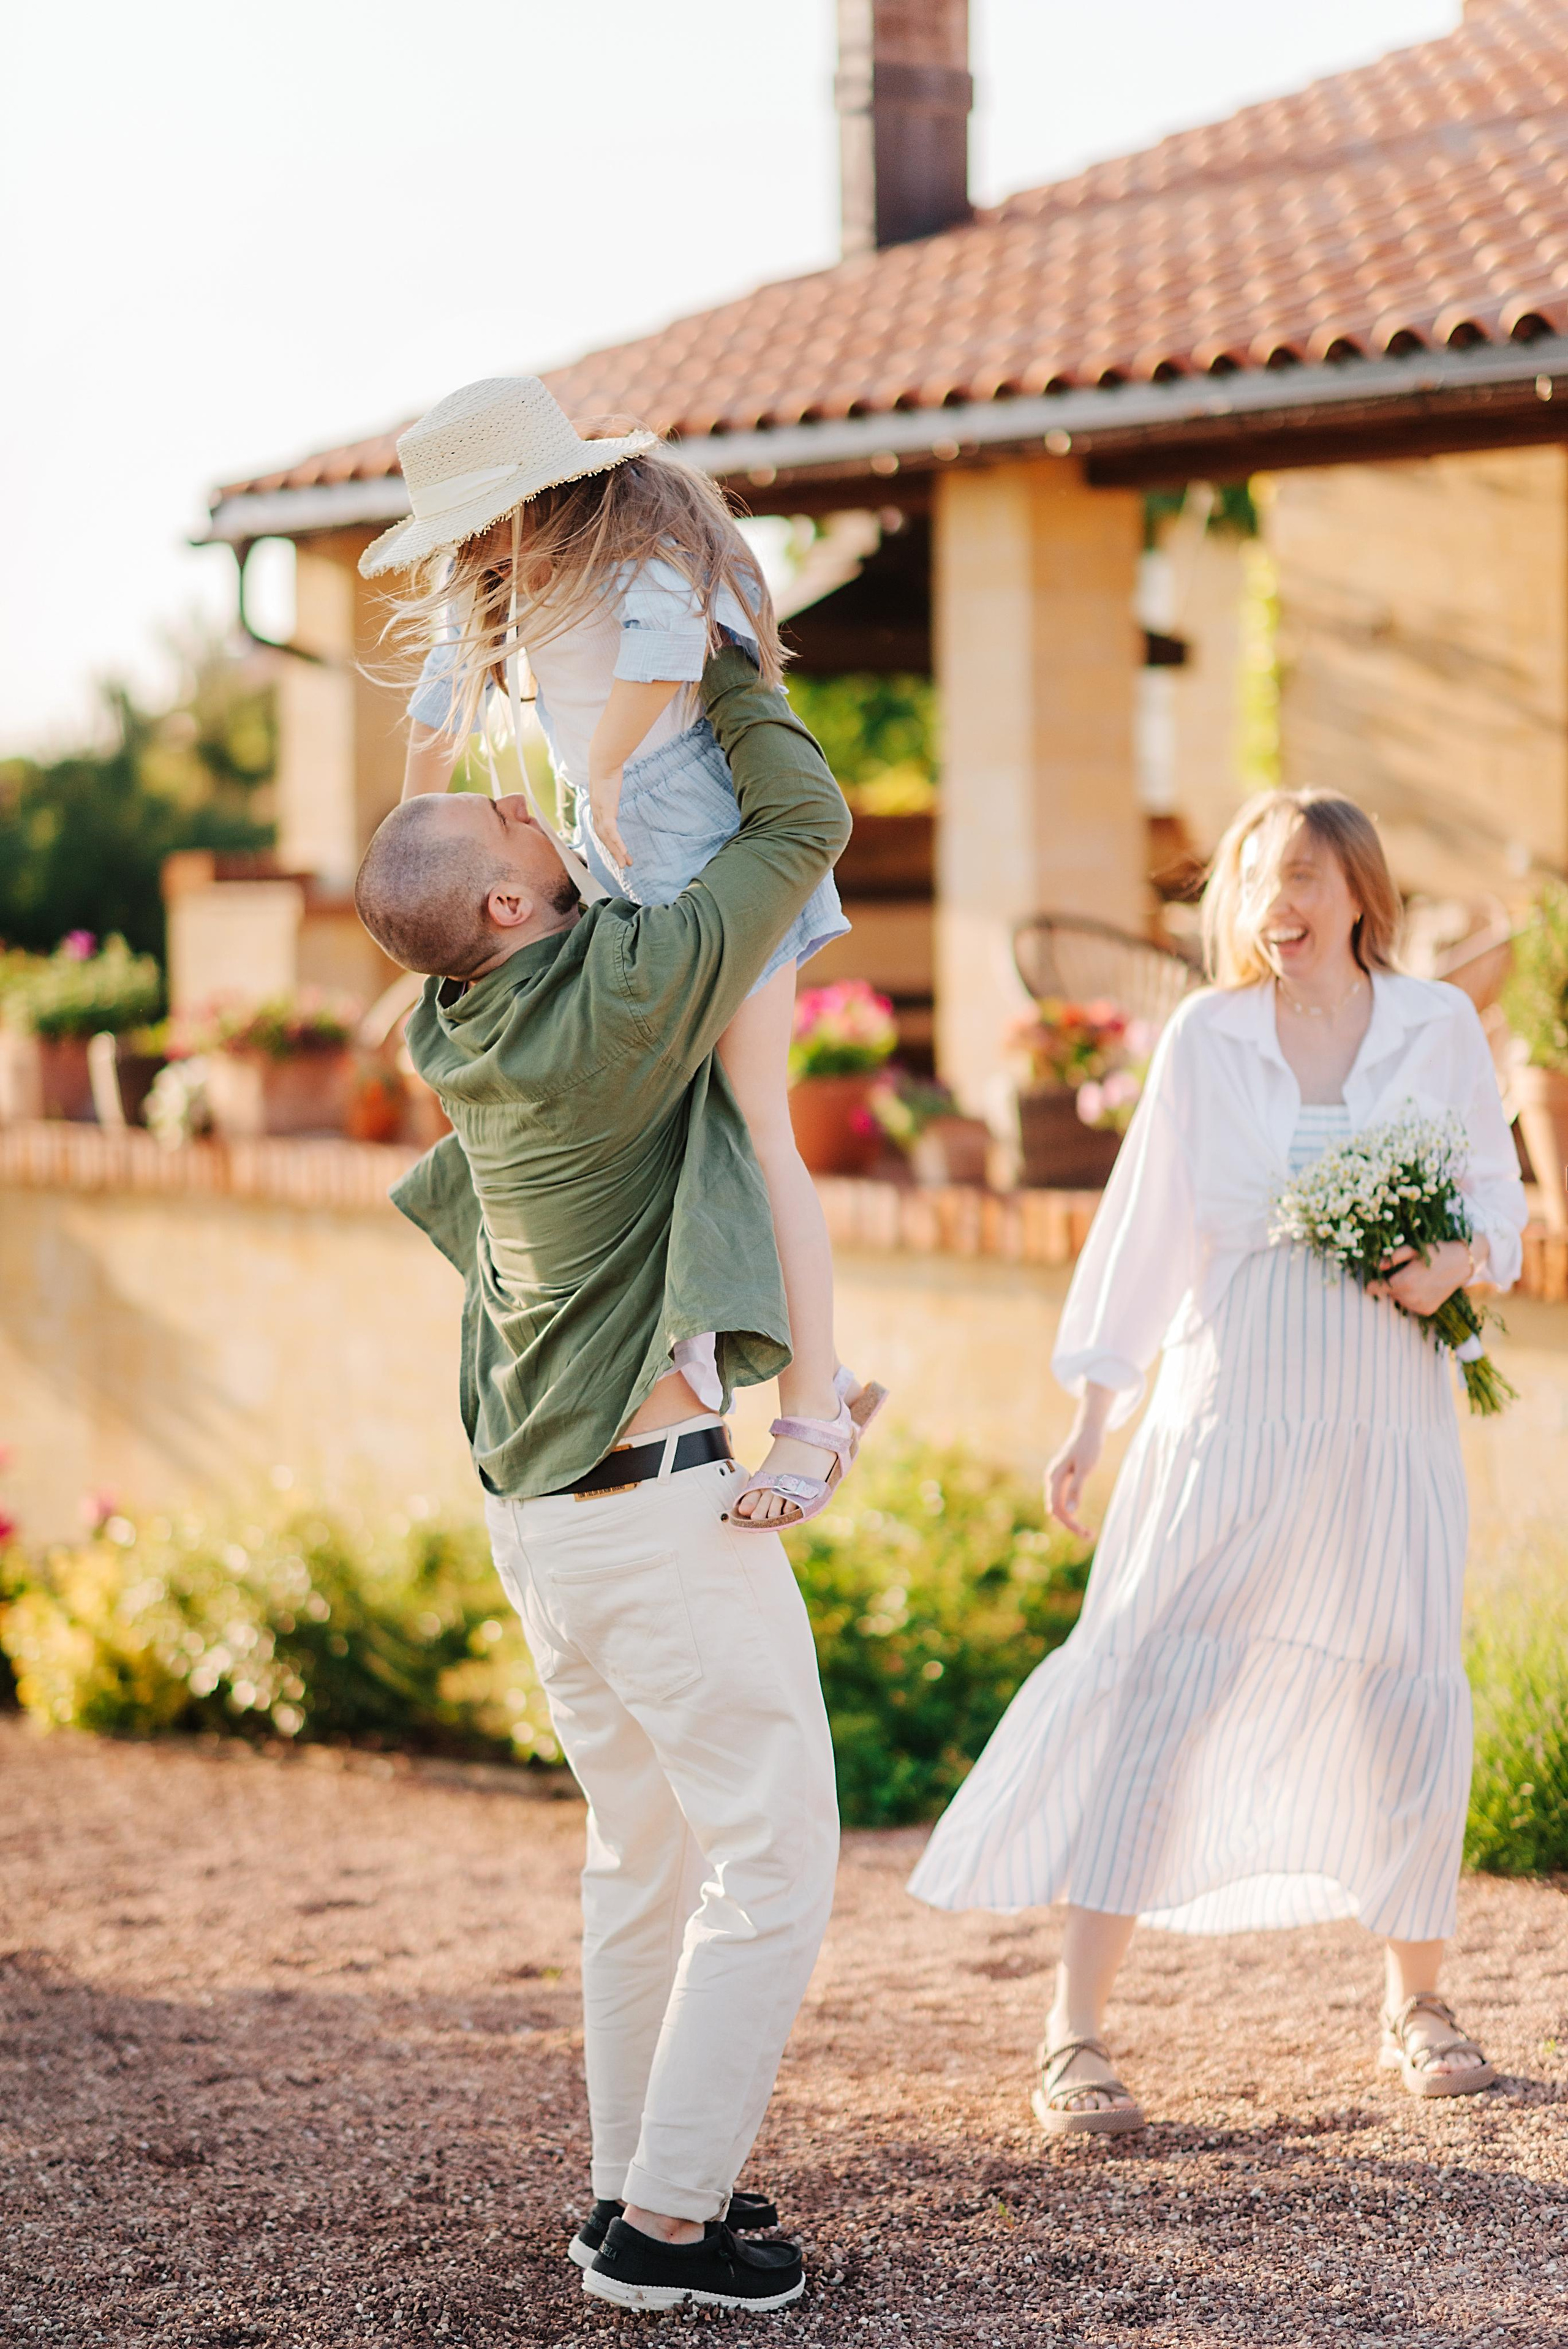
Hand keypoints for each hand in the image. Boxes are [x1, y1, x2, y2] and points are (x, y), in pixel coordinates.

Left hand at [589, 769, 630, 872]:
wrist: (602, 762)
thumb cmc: (606, 768)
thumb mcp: (608, 782)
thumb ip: (609, 788)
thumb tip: (612, 784)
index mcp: (598, 808)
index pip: (603, 830)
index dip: (610, 842)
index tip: (619, 851)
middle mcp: (597, 813)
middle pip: (604, 839)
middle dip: (614, 853)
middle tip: (624, 865)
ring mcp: (600, 813)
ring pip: (608, 839)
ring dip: (617, 853)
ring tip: (626, 864)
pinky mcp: (606, 811)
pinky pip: (612, 832)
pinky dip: (617, 843)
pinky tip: (624, 852)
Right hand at [1046, 1415, 1104, 1536]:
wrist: (1088, 1429)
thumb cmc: (1089, 1447)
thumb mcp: (1086, 1469)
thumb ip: (1076, 1489)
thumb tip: (1070, 1512)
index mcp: (1054, 1478)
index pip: (1057, 1509)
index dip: (1070, 1524)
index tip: (1086, 1533)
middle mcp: (1051, 1479)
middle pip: (1055, 1510)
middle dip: (1070, 1525)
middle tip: (1089, 1536)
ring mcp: (1054, 1479)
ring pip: (1057, 1506)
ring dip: (1069, 1520)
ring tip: (1086, 1532)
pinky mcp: (1061, 1478)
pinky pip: (1060, 1499)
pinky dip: (1069, 1511)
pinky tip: (1078, 1516)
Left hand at [1367, 1239, 1469, 1315]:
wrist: (1462, 1263)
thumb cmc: (1436, 1252)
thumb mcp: (1413, 1249)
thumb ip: (1393, 1257)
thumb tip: (1376, 1265)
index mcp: (1405, 1282)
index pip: (1378, 1288)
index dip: (1372, 1284)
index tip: (1368, 1283)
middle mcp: (1411, 1297)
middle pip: (1390, 1293)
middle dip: (1391, 1284)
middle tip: (1402, 1272)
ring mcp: (1420, 1306)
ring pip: (1400, 1300)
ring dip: (1401, 1292)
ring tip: (1414, 1278)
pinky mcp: (1427, 1311)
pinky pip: (1411, 1305)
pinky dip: (1412, 1298)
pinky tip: (1423, 1287)